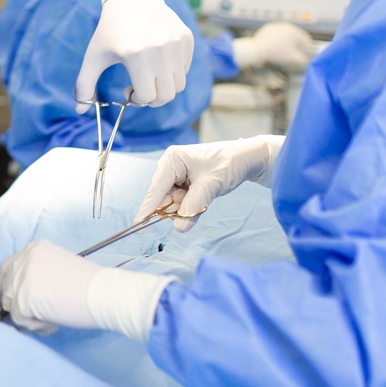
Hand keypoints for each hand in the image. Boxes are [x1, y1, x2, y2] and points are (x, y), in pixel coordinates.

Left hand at [0, 240, 105, 333]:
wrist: (103, 293)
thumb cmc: (90, 286)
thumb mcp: (58, 268)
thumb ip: (37, 277)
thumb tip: (18, 300)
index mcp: (34, 250)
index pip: (7, 269)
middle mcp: (24, 260)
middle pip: (7, 290)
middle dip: (20, 308)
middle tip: (42, 317)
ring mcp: (22, 278)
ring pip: (13, 308)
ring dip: (32, 318)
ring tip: (54, 316)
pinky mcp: (23, 298)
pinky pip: (20, 320)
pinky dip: (36, 326)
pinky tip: (54, 320)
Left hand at [75, 0, 193, 109]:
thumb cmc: (110, 30)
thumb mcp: (94, 56)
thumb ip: (84, 85)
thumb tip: (79, 111)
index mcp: (136, 55)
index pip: (148, 97)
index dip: (137, 99)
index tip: (128, 91)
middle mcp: (160, 49)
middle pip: (168, 95)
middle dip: (154, 99)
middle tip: (141, 88)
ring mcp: (176, 42)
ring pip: (179, 83)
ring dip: (164, 86)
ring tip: (149, 74)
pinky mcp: (186, 37)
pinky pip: (185, 67)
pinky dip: (173, 71)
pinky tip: (158, 59)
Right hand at [135, 136, 283, 230]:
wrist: (247, 158)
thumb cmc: (229, 164)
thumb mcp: (210, 185)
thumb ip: (193, 207)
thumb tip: (179, 227)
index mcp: (172, 160)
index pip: (155, 189)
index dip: (146, 210)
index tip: (137, 228)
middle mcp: (171, 167)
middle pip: (163, 198)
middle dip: (174, 210)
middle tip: (189, 216)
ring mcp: (179, 176)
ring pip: (173, 202)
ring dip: (185, 210)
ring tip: (203, 203)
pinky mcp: (187, 183)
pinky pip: (183, 202)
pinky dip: (191, 208)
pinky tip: (203, 204)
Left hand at [232, 22, 313, 71]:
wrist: (257, 50)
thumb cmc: (277, 54)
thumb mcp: (293, 59)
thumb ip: (305, 60)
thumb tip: (310, 61)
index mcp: (294, 31)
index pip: (306, 40)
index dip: (306, 49)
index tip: (303, 55)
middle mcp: (286, 25)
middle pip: (296, 36)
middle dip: (295, 45)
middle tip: (292, 54)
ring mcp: (276, 26)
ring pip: (285, 34)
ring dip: (286, 41)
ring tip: (282, 51)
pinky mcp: (267, 28)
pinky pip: (276, 34)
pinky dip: (277, 39)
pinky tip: (274, 46)